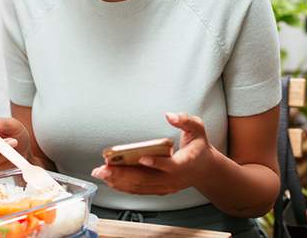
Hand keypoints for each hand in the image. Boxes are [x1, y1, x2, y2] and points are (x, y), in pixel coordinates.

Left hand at [91, 112, 214, 195]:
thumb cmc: (199, 147)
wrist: (204, 170)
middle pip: (147, 179)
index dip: (156, 163)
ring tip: (101, 173)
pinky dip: (123, 186)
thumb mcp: (198, 129)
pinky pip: (139, 190)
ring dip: (119, 181)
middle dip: (123, 174)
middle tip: (104, 168)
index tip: (142, 158)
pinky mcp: (158, 190)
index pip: (170, 166)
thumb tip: (170, 116)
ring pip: (140, 187)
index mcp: (185, 164)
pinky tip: (110, 180)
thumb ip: (185, 120)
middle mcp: (174, 179)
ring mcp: (166, 187)